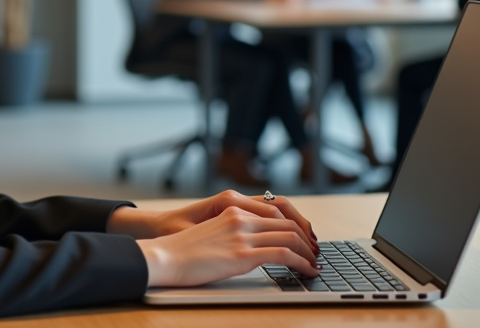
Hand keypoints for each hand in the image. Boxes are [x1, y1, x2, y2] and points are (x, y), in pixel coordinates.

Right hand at [135, 206, 319, 286]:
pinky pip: (284, 254)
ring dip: (308, 252)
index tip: (304, 239)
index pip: (276, 210)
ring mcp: (242, 235)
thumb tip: (252, 245)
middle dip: (307, 238)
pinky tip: (307, 270)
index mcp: (233, 209)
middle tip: (315, 252)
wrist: (165, 257)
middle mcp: (241, 217)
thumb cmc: (182, 250)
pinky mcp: (242, 254)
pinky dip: (302, 262)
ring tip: (314, 264)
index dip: (295, 225)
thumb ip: (232, 231)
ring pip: (290, 236)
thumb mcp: (211, 232)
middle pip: (287, 222)